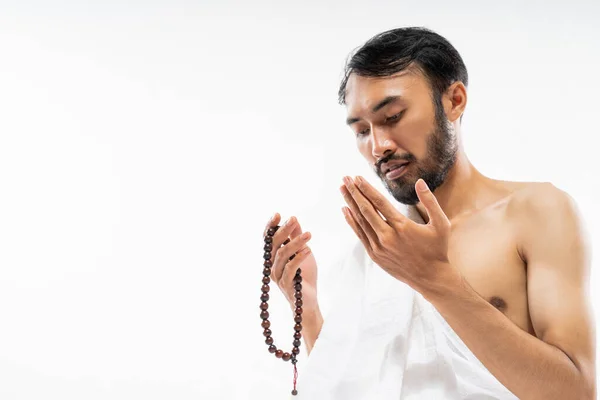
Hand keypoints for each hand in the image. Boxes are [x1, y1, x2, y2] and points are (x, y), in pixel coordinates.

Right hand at [263, 213, 318, 312]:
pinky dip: (298, 258)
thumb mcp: (302, 252)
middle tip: (294, 219)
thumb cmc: (304, 276)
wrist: (308, 301)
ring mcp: (278, 276)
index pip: (268, 239)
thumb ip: (296, 237)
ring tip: (309, 235)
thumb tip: (294, 219)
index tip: (277, 214)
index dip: (271, 226)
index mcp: (273, 256)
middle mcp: (272, 265)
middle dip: (284, 230)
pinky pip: (290, 269)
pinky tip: (308, 250)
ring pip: (282, 255)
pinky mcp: (287, 284)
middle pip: (274, 244)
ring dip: (295, 242)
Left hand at [339, 176, 460, 296]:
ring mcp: (379, 247)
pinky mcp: (375, 255)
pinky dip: (352, 221)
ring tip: (342, 189)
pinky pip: (360, 234)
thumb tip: (420, 182)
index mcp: (402, 226)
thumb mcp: (441, 224)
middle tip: (345, 178)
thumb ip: (430, 202)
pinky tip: (345, 210)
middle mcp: (388, 236)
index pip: (379, 202)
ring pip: (360, 221)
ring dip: (350, 203)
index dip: (367, 189)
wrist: (430, 277)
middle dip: (354, 192)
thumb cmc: (437, 249)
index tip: (357, 177)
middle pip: (366, 210)